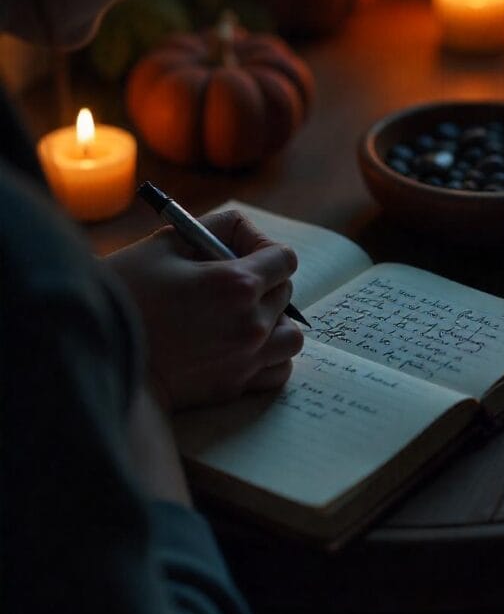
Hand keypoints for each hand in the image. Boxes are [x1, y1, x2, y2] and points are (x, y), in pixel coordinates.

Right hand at [103, 209, 303, 411]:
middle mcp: (251, 322)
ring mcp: (247, 357)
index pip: (285, 259)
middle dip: (263, 281)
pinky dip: (270, 356)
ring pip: (291, 334)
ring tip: (242, 316)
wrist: (103, 359)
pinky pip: (279, 368)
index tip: (241, 251)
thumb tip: (241, 229)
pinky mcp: (235, 385)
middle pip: (285, 292)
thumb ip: (213, 228)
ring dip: (274, 320)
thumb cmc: (128, 296)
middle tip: (226, 282)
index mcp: (237, 283)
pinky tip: (244, 345)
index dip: (264, 249)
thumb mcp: (164, 245)